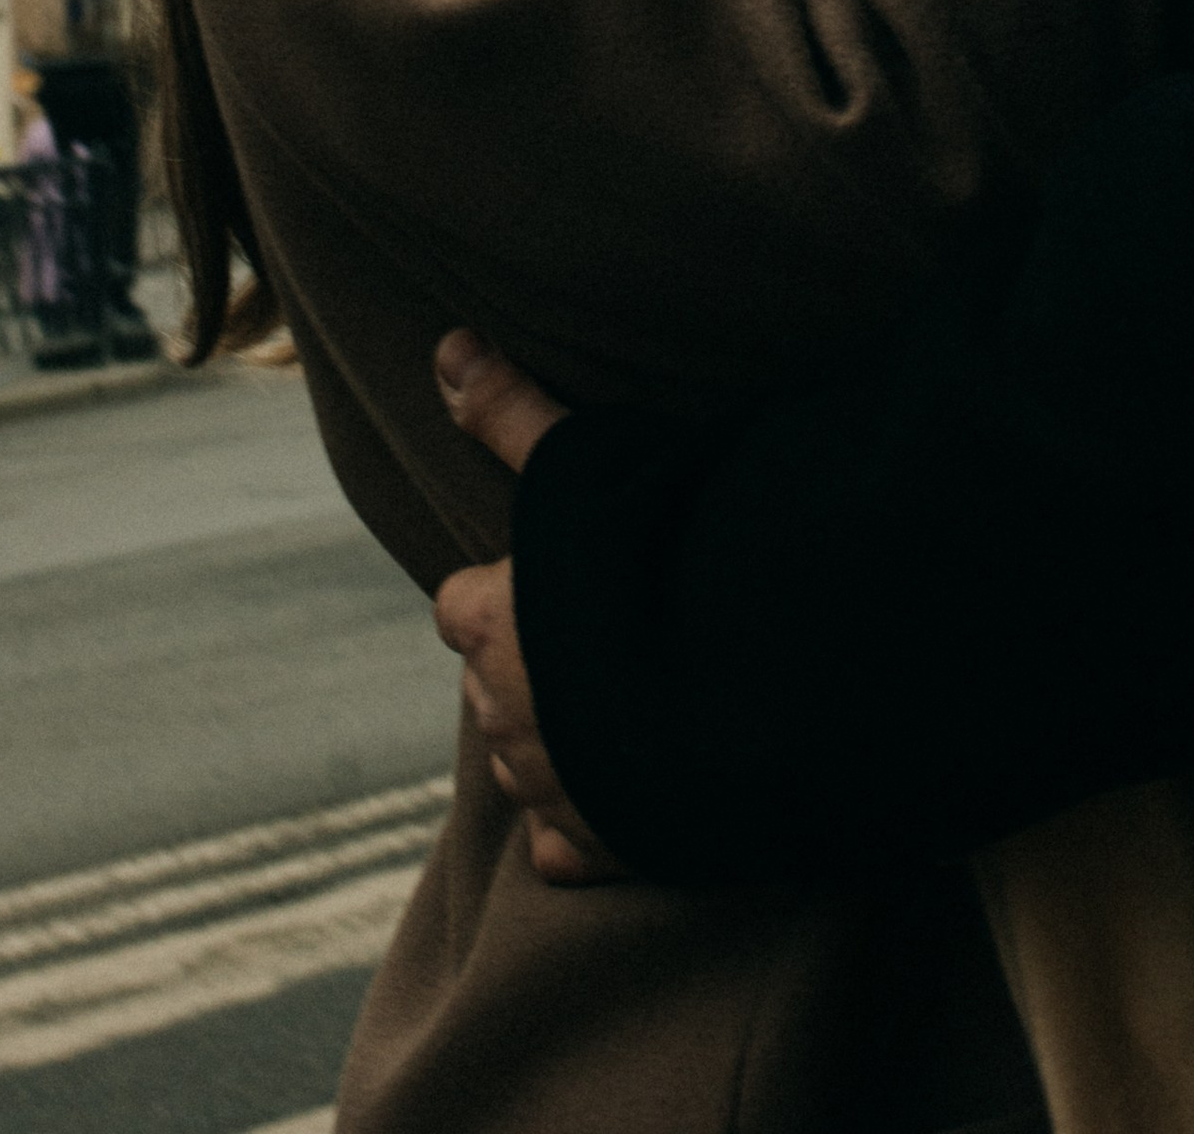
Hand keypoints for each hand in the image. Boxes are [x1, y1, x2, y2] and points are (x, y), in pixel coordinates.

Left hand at [433, 333, 620, 885]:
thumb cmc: (662, 559)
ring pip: (527, 764)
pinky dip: (585, 826)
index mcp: (488, 627)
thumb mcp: (582, 466)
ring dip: (562, 740)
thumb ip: (512, 412)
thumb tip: (442, 346)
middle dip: (535, 666)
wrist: (750, 680)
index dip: (506, 592)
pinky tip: (624, 794)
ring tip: (627, 703)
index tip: (557, 578)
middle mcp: (503, 714)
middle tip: (607, 632)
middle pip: (493, 687)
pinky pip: (566, 847)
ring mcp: (552, 788)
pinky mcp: (605, 846)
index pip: (462, 607)